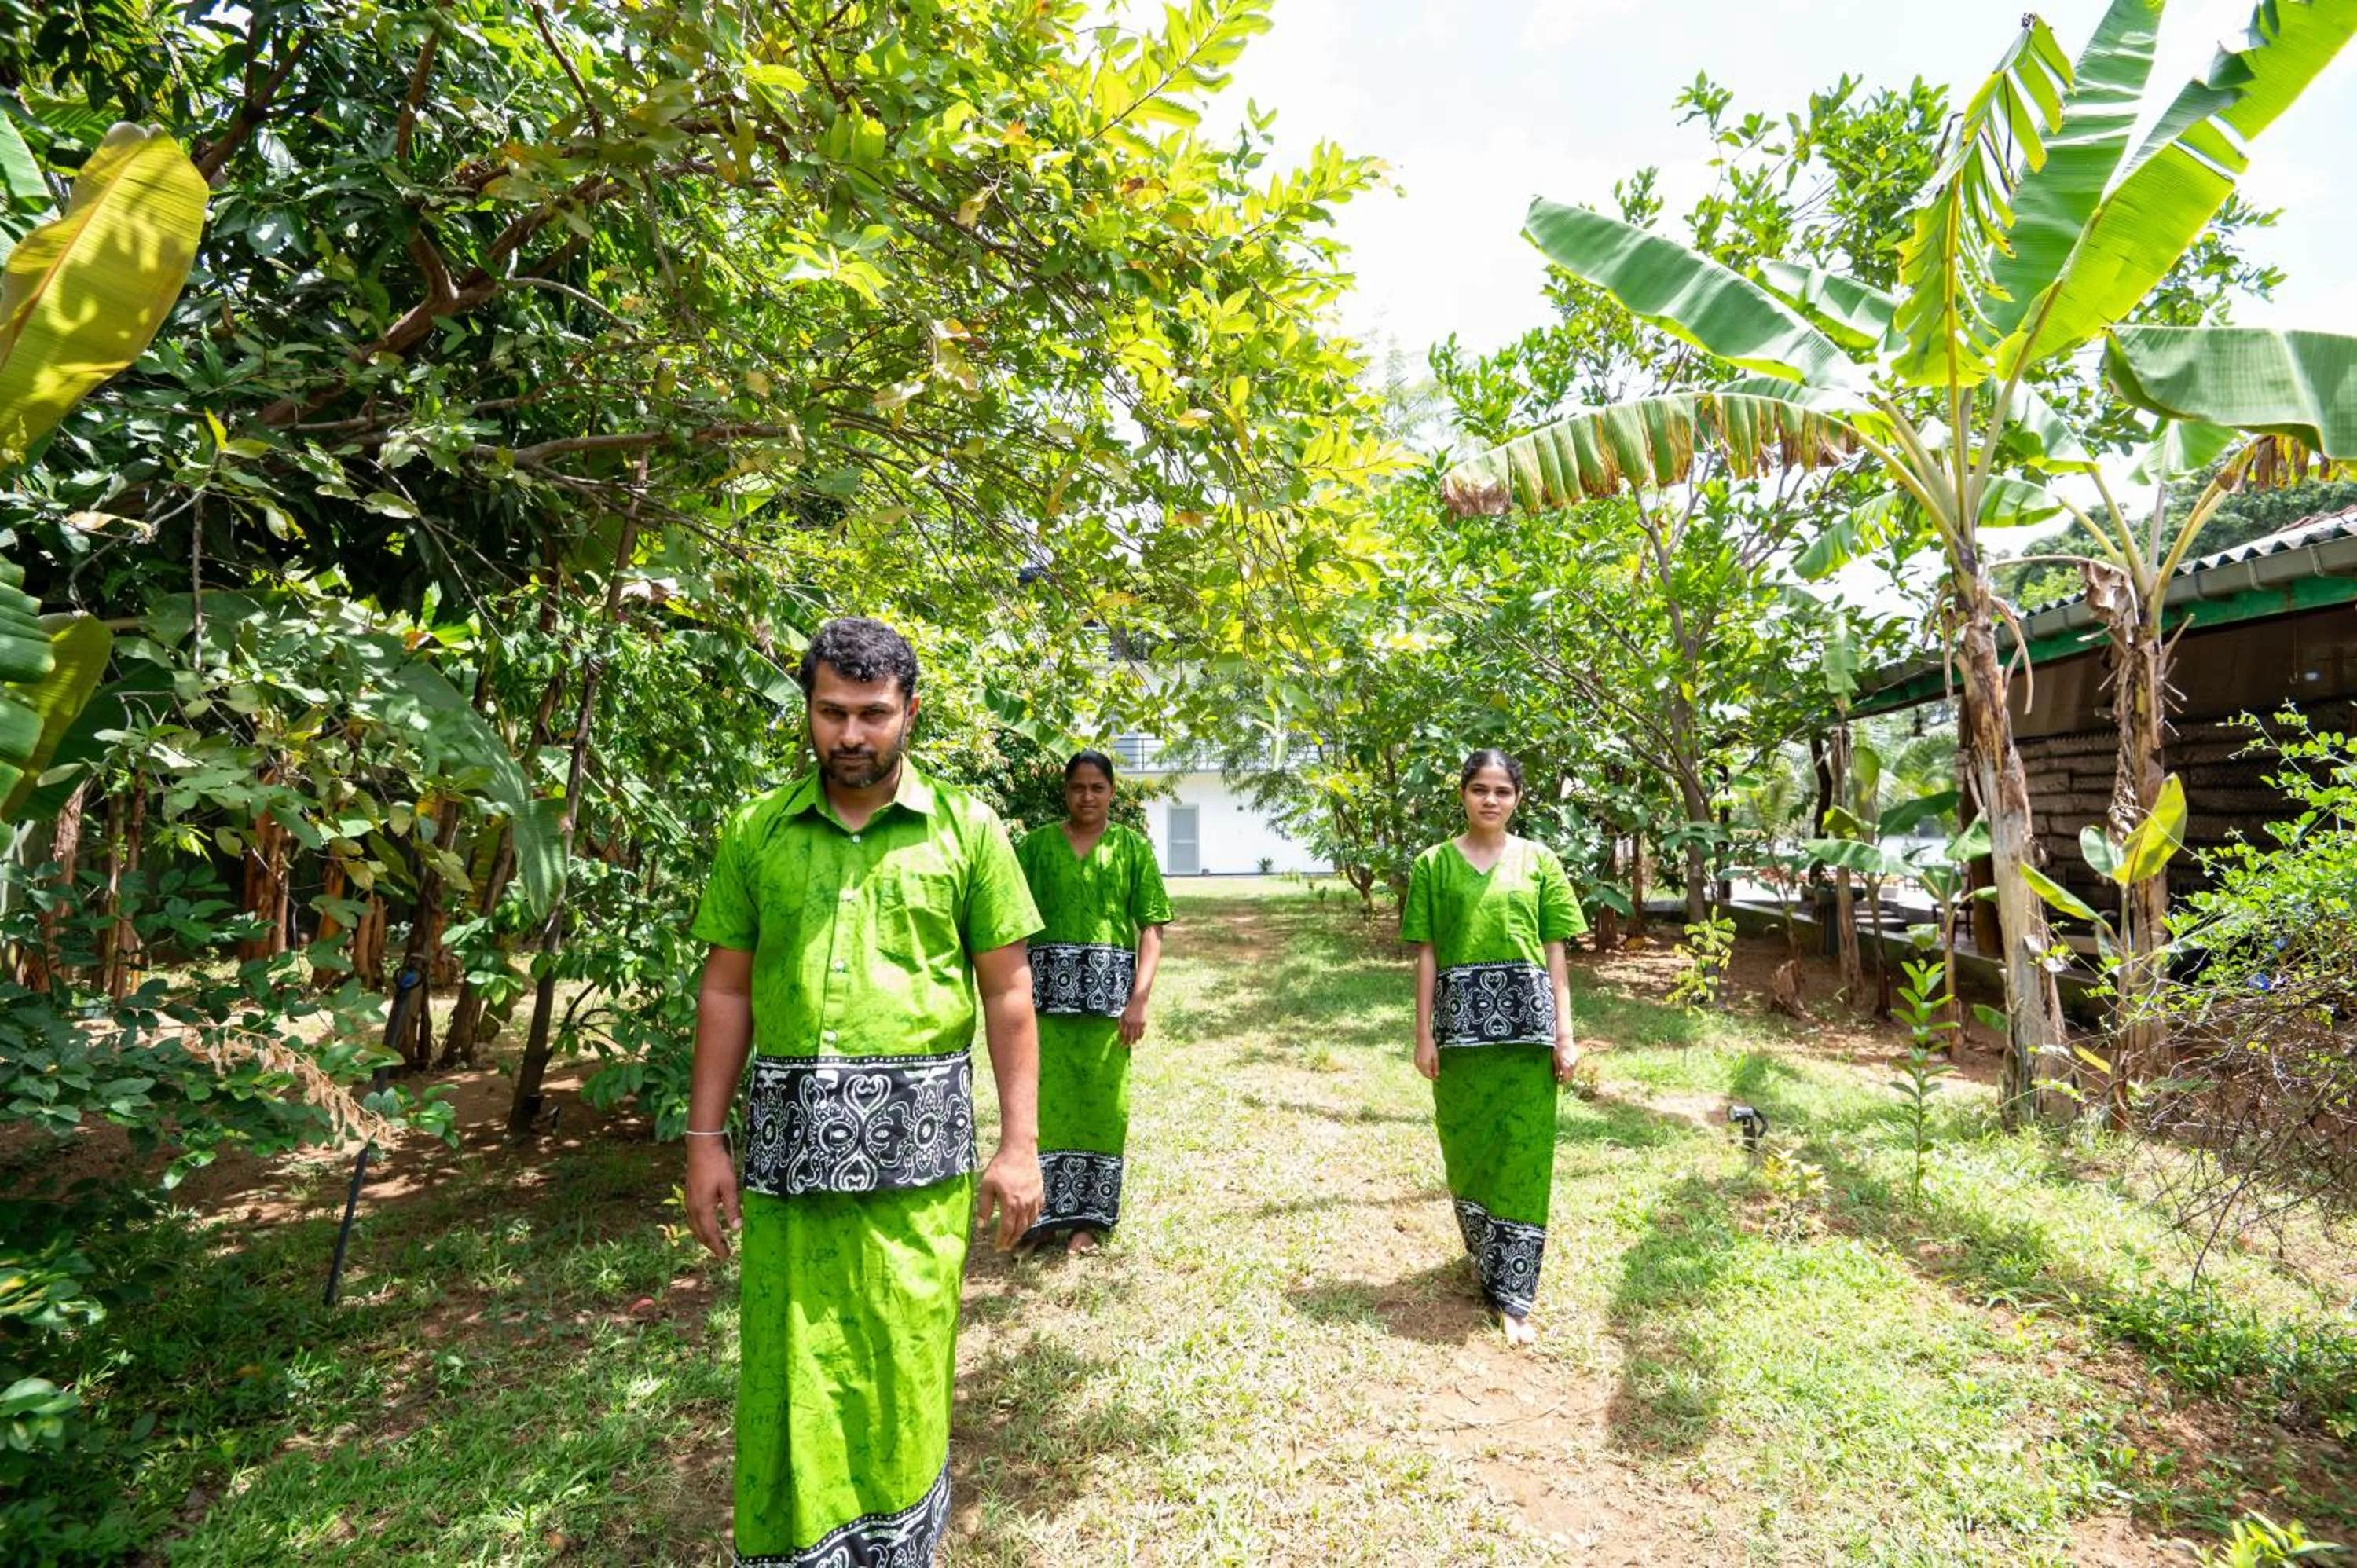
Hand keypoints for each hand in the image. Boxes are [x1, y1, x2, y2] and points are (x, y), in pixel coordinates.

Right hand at [684, 1138, 740, 1259]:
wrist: (701, 1146)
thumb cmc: (717, 1164)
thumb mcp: (730, 1186)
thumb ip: (732, 1207)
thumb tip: (736, 1228)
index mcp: (703, 1207)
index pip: (711, 1233)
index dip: (718, 1246)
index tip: (726, 1257)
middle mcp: (693, 1207)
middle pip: (701, 1232)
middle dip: (711, 1245)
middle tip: (722, 1254)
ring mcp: (689, 1200)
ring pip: (694, 1226)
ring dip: (704, 1237)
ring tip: (714, 1243)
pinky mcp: (689, 1194)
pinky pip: (692, 1217)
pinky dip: (698, 1226)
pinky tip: (704, 1224)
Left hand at [974, 1143, 1041, 1249]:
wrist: (1019, 1150)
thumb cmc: (1000, 1166)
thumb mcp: (986, 1186)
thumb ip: (984, 1207)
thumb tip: (982, 1226)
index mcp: (1010, 1204)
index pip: (1007, 1229)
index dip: (1002, 1241)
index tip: (998, 1248)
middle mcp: (1025, 1204)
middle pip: (1020, 1229)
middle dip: (1012, 1240)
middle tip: (1006, 1247)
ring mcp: (1034, 1199)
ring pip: (1030, 1222)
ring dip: (1022, 1232)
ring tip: (1014, 1237)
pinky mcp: (1040, 1192)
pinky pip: (1038, 1211)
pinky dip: (1032, 1220)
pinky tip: (1027, 1221)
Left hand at [1118, 995, 1148, 1046]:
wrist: (1139, 1000)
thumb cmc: (1130, 1005)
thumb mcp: (1123, 1012)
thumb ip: (1121, 1021)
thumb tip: (1119, 1028)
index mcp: (1125, 1020)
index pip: (1123, 1032)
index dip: (1121, 1039)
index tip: (1119, 1043)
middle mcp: (1132, 1023)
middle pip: (1129, 1035)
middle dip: (1126, 1042)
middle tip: (1124, 1047)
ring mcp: (1138, 1023)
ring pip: (1135, 1035)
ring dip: (1133, 1041)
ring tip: (1131, 1044)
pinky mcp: (1143, 1022)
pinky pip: (1142, 1031)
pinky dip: (1140, 1036)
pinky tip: (1138, 1039)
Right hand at [1414, 1036, 1438, 1081]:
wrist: (1422, 1037)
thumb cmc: (1430, 1045)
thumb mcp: (1435, 1056)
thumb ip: (1436, 1066)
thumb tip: (1436, 1075)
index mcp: (1424, 1064)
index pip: (1428, 1075)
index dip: (1433, 1078)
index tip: (1438, 1078)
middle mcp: (1419, 1064)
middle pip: (1424, 1074)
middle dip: (1430, 1075)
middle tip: (1436, 1073)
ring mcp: (1416, 1062)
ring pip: (1421, 1071)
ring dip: (1426, 1072)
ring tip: (1433, 1069)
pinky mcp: (1415, 1059)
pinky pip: (1419, 1067)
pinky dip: (1423, 1068)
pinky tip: (1428, 1065)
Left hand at [1553, 1033, 1579, 1083]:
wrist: (1564, 1040)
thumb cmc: (1557, 1049)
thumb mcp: (1555, 1059)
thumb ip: (1556, 1068)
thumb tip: (1556, 1076)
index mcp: (1566, 1066)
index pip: (1566, 1078)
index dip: (1563, 1082)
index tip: (1559, 1082)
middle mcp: (1572, 1065)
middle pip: (1570, 1076)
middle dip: (1566, 1078)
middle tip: (1561, 1078)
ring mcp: (1575, 1062)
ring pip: (1573, 1071)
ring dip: (1568, 1073)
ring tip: (1563, 1072)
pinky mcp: (1577, 1059)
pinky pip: (1574, 1066)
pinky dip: (1571, 1068)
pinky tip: (1567, 1066)